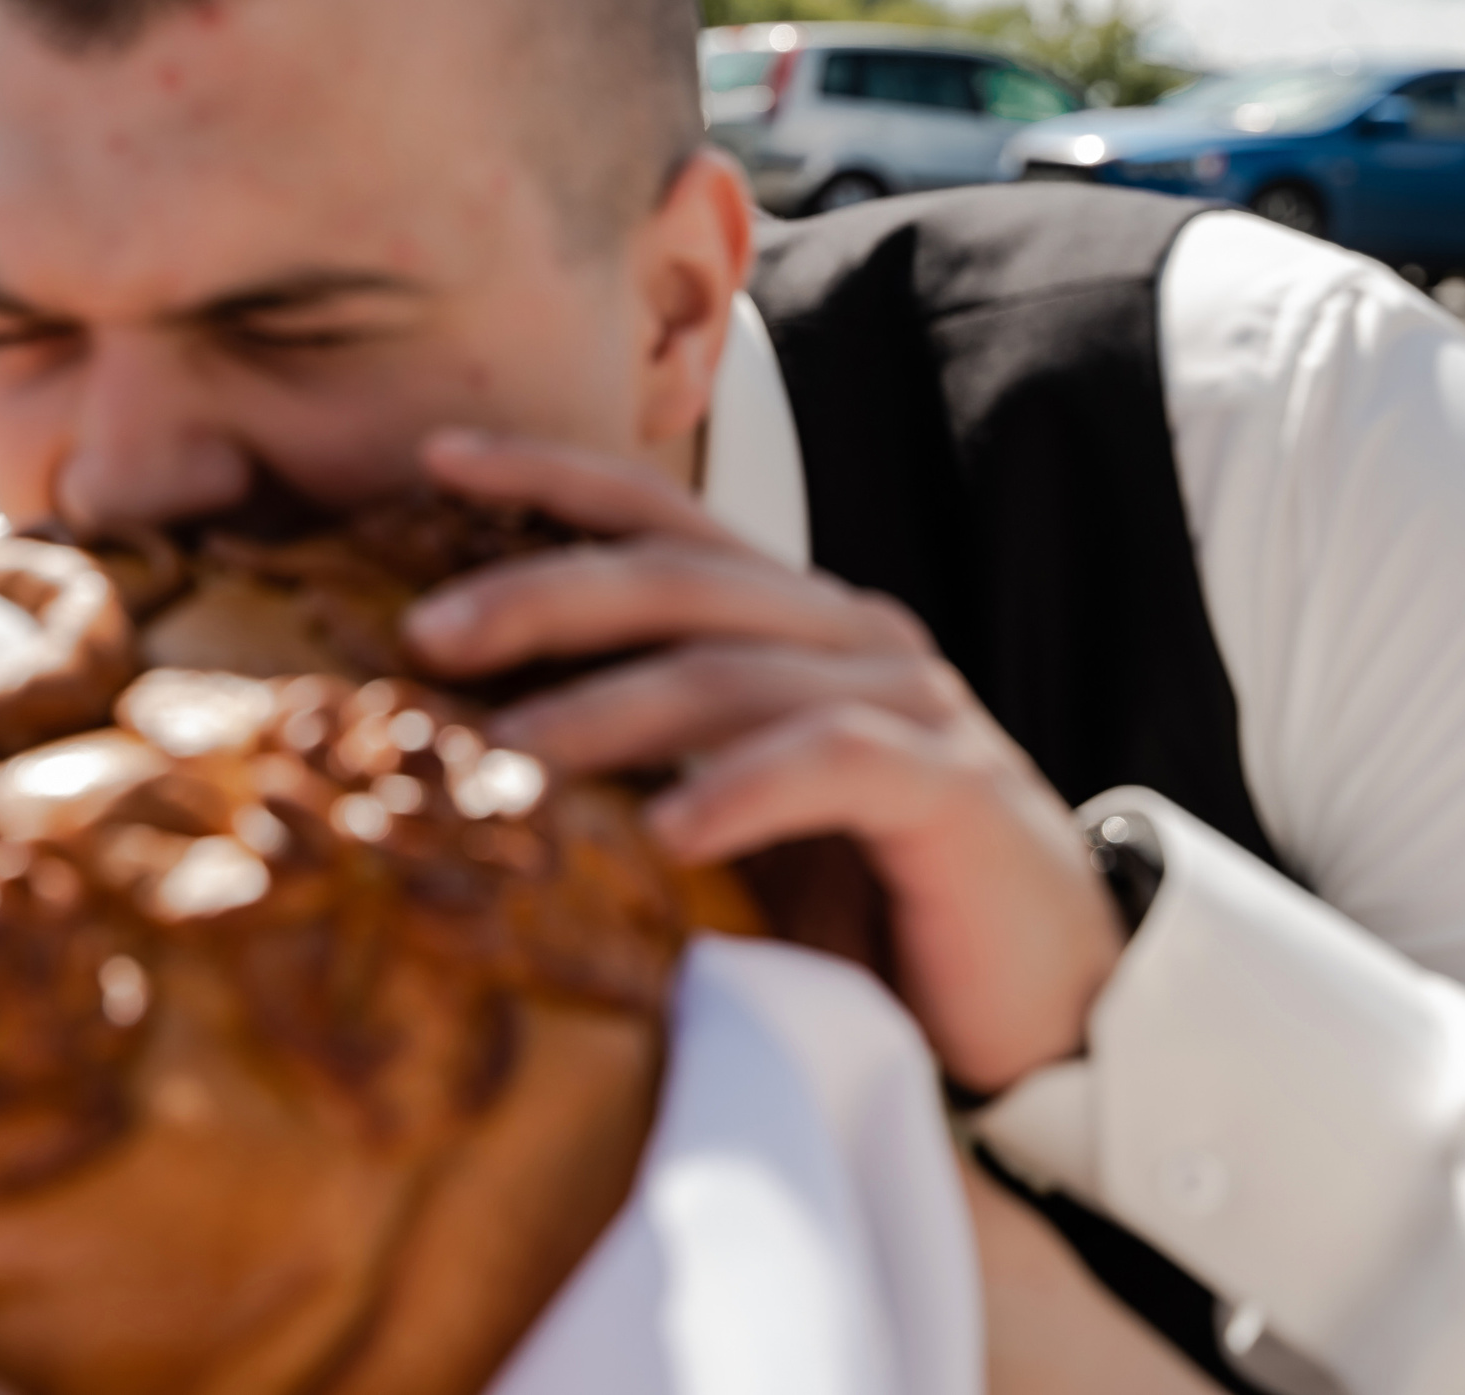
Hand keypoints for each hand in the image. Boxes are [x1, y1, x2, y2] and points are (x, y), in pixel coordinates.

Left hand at [403, 430, 1121, 1093]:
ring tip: (505, 763)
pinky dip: (743, 791)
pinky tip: (669, 836)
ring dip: (607, 713)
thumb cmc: (861, 905)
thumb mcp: (730, 812)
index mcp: (788, 620)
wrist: (1039, 1007)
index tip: (434, 458)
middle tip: (425, 635)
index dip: (550, 477)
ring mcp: (908, 703)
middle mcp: (846, 635)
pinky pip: (832, 764)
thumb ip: (642, 759)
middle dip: (541, 594)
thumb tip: (468, 752)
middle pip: (674, 578)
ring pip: (731, 673)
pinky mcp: (951, 792)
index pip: (659, 516)